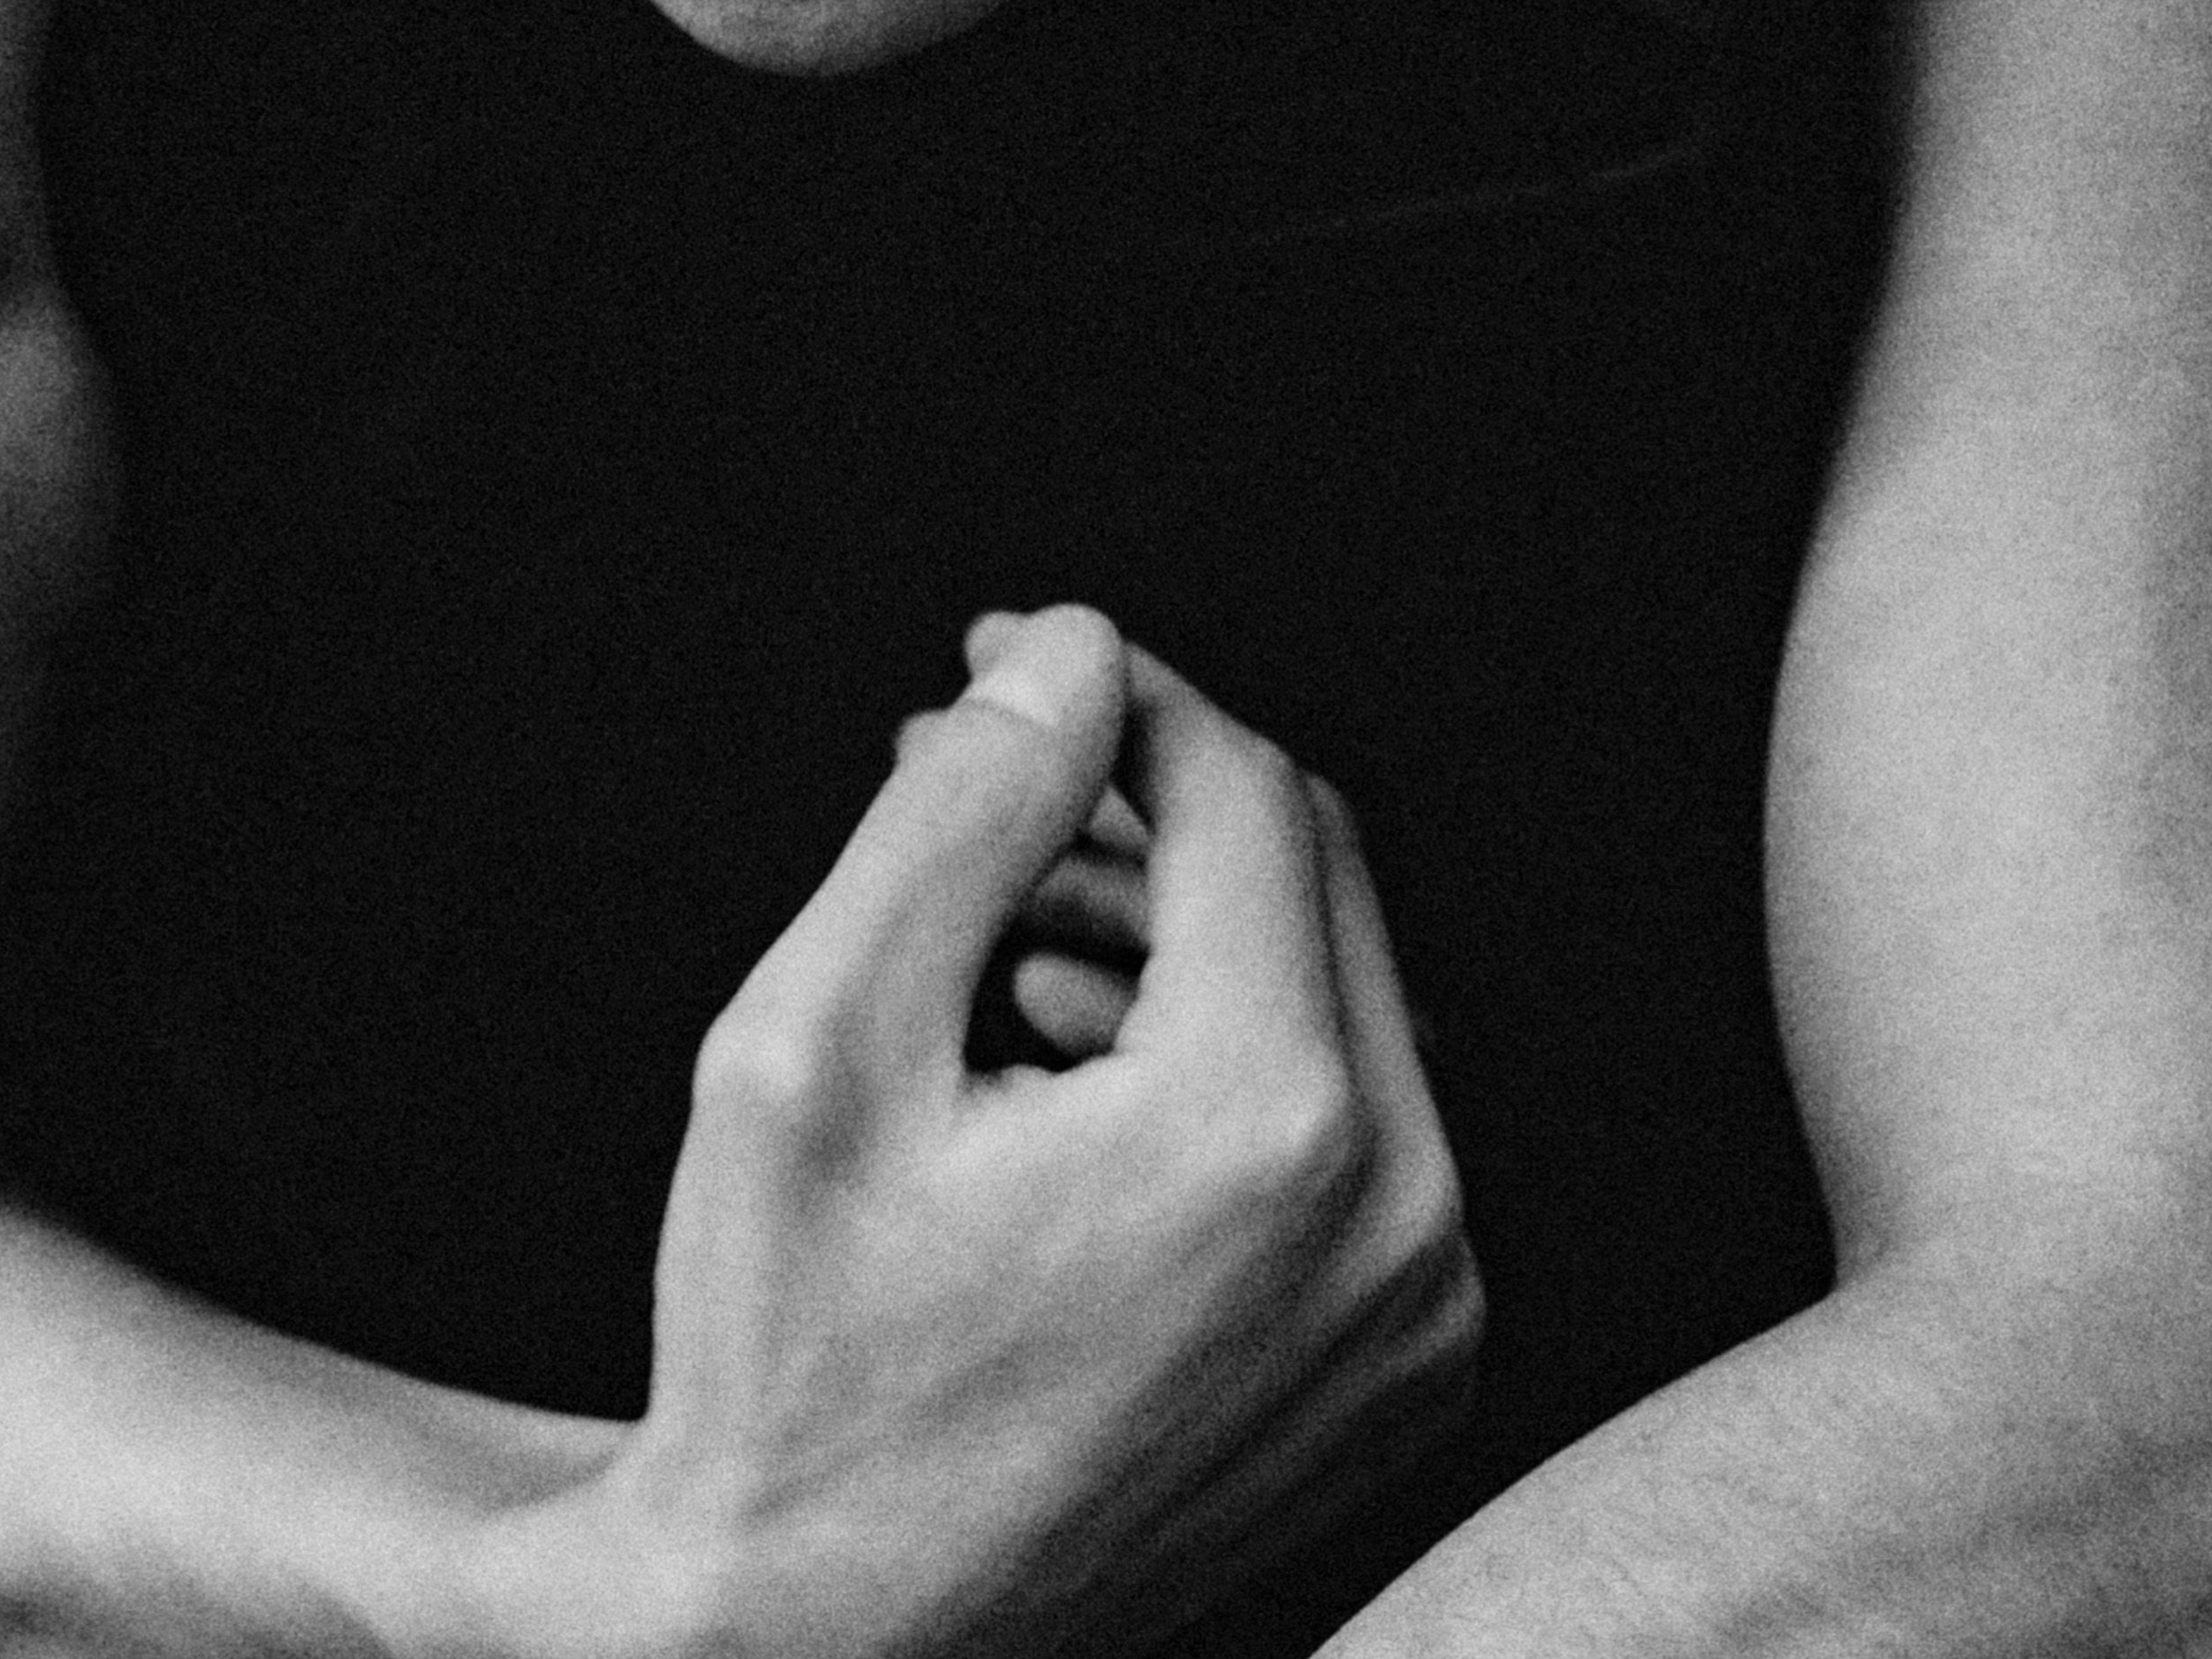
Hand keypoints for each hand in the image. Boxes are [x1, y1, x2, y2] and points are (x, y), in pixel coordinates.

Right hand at [537, 606, 1478, 1658]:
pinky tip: (1058, 1053)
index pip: (1240, 789)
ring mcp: (1421, 1312)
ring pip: (1330, 990)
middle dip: (1135, 793)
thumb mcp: (814, 1043)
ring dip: (1166, 917)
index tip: (989, 663)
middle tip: (969, 768)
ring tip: (984, 928)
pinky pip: (1349, 1125)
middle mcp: (1398, 1219)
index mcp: (1268, 1127)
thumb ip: (962, 814)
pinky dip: (1217, 1048)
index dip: (1107, 693)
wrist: (817, 1654)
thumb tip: (1075, 652)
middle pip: (1309, 871)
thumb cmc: (790, 1361)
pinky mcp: (1407, 1369)